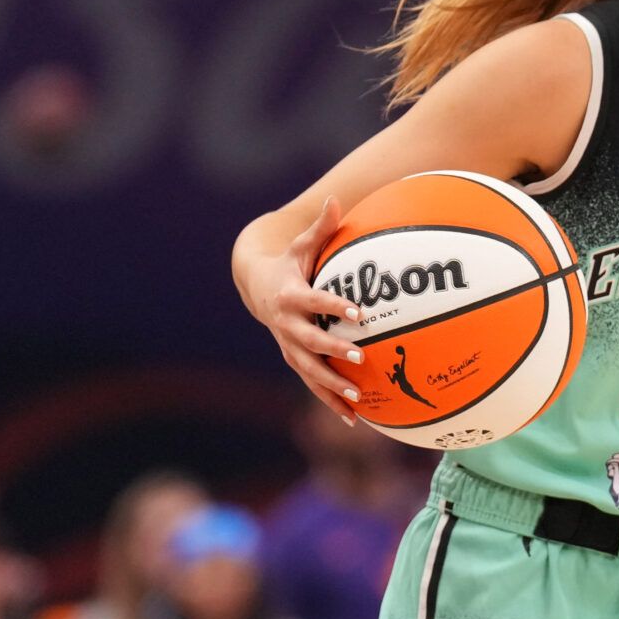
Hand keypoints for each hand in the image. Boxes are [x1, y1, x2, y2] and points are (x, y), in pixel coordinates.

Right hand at [239, 194, 368, 423]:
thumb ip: (321, 227)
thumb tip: (336, 200)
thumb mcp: (302, 246)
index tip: (358, 310)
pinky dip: (331, 402)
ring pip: (309, 370)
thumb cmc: (290, 264)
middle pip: (309, 341)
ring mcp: (289, 346)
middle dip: (334, 350)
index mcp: (290, 295)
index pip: (313, 300)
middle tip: (361, 357)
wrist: (257, 288)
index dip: (333, 304)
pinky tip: (355, 419)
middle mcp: (287, 325)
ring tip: (358, 398)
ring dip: (332, 385)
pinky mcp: (295, 360)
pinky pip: (313, 384)